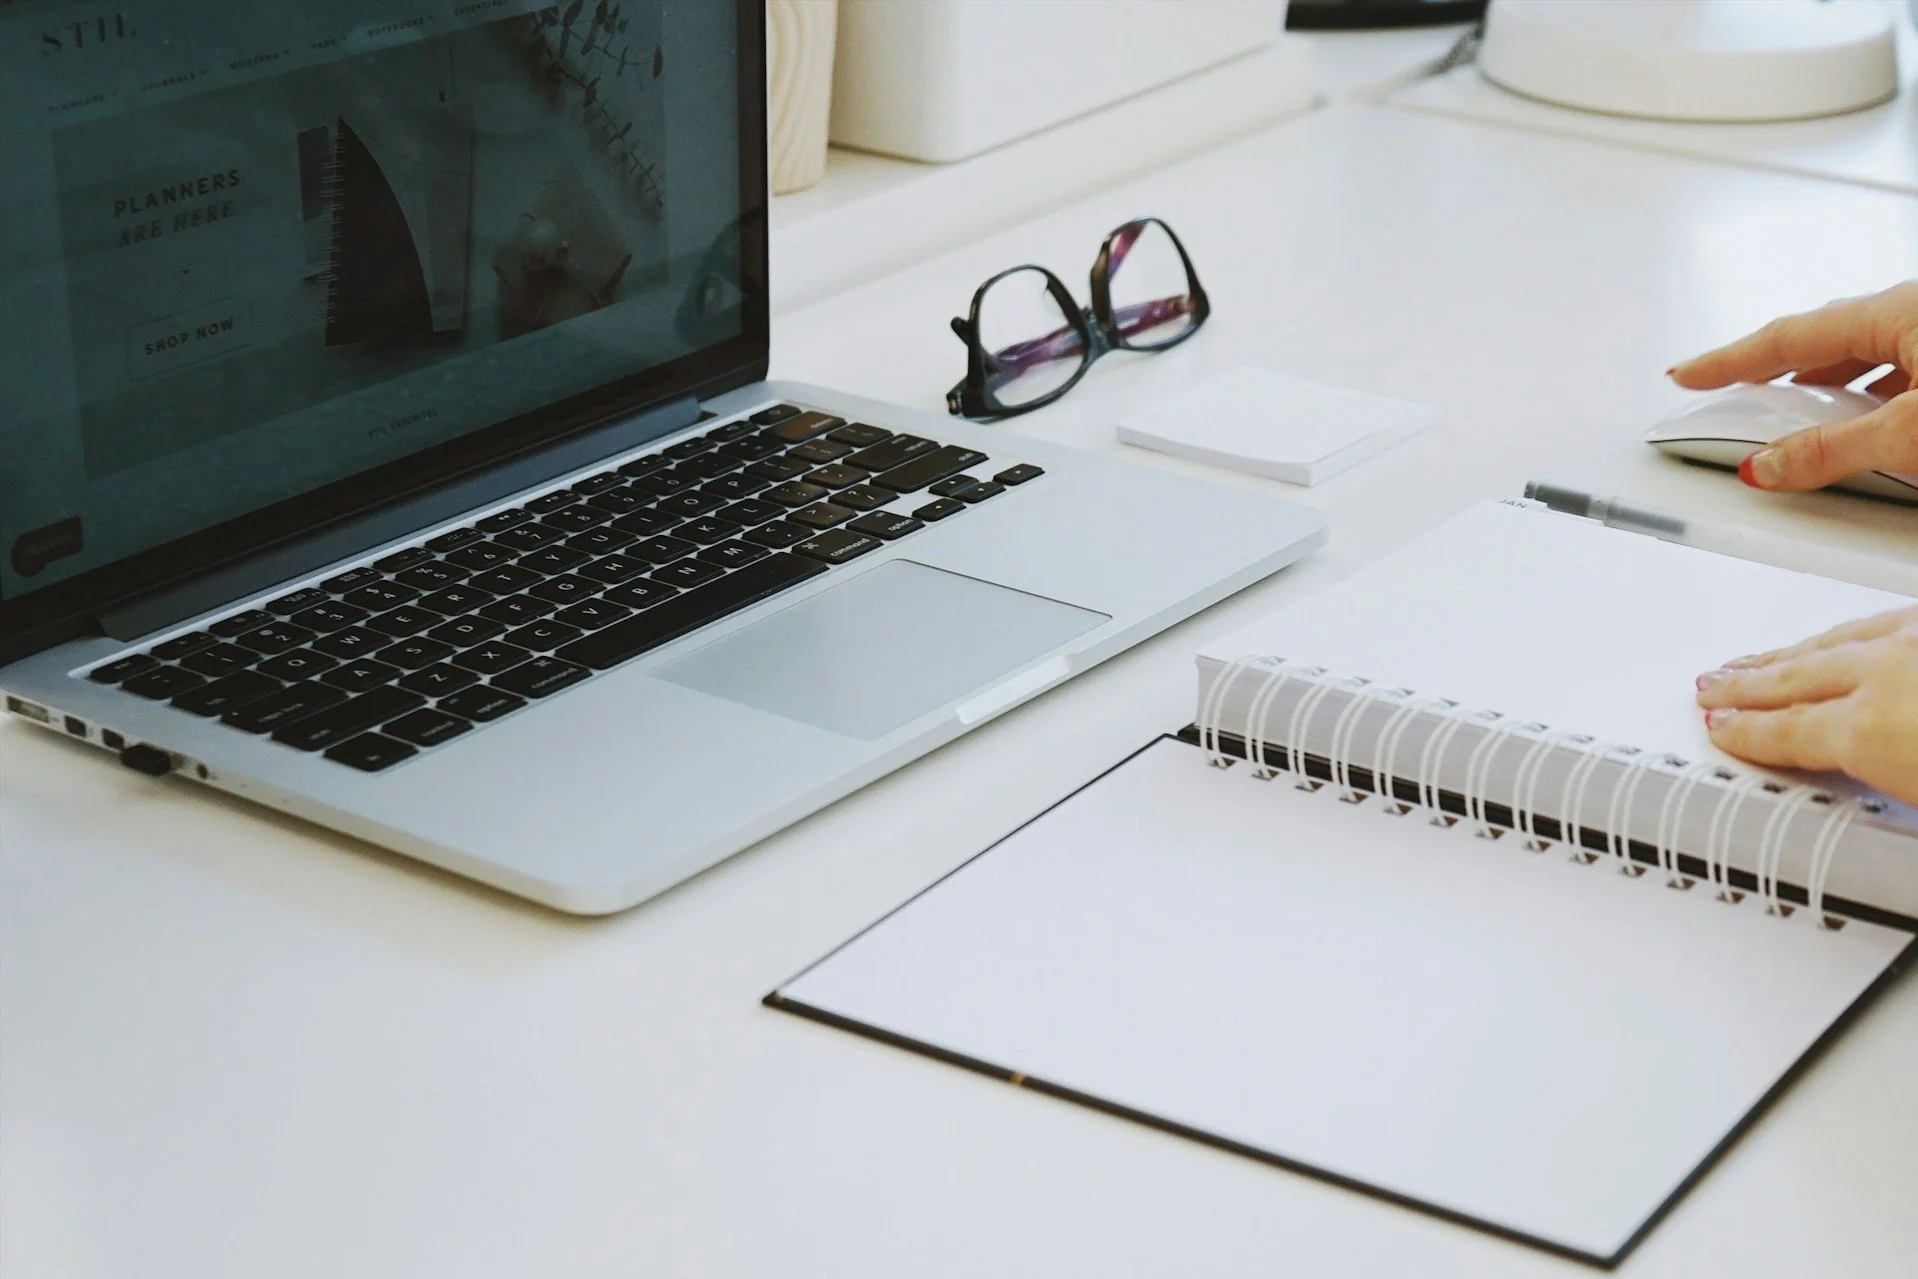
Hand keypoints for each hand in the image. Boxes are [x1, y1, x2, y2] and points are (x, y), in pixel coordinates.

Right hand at [1670, 281, 1917, 491]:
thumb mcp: (1911, 430)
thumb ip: (1835, 450)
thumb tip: (1767, 465)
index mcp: (1898, 310)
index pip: (1788, 338)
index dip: (1728, 360)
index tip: (1687, 373)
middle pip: (1824, 342)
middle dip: (1773, 372)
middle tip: (1733, 395)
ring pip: (1866, 357)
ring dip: (1825, 389)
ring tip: (1796, 422)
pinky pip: (1901, 370)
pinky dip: (1868, 397)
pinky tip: (1868, 425)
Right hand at [1697, 606, 1917, 805]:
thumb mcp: (1915, 800)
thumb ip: (1859, 780)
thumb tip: (1846, 791)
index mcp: (1873, 727)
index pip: (1788, 733)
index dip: (1748, 733)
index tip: (1722, 729)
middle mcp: (1887, 669)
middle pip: (1796, 681)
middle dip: (1746, 687)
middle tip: (1714, 688)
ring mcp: (1915, 636)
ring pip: (1829, 644)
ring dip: (1785, 657)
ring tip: (1754, 663)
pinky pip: (1872, 624)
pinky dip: (1837, 636)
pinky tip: (1832, 639)